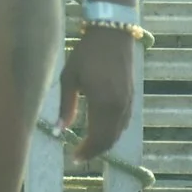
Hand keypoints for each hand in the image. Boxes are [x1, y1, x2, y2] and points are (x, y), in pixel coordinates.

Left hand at [56, 25, 137, 160]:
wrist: (112, 33)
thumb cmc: (86, 53)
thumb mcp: (70, 78)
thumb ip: (66, 106)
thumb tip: (59, 131)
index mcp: (103, 103)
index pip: (97, 138)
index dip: (86, 151)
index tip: (74, 158)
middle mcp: (120, 106)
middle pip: (109, 139)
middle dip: (95, 151)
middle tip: (79, 157)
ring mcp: (128, 101)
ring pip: (118, 132)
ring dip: (104, 143)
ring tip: (88, 147)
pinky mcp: (132, 96)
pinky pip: (124, 122)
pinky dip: (113, 132)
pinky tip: (101, 132)